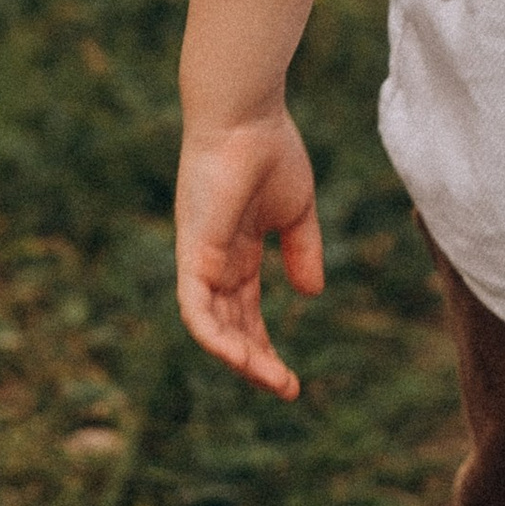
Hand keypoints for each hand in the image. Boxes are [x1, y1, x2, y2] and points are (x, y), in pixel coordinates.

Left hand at [174, 114, 323, 401]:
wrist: (247, 116)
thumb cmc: (270, 151)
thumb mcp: (296, 212)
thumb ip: (302, 251)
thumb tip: (310, 294)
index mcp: (236, 254)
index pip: (244, 314)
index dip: (265, 347)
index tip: (292, 379)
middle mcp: (213, 263)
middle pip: (229, 327)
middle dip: (256, 362)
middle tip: (286, 388)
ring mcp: (200, 259)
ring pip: (210, 326)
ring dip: (240, 358)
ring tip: (272, 381)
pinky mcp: (193, 252)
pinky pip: (195, 307)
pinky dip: (213, 335)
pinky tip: (238, 358)